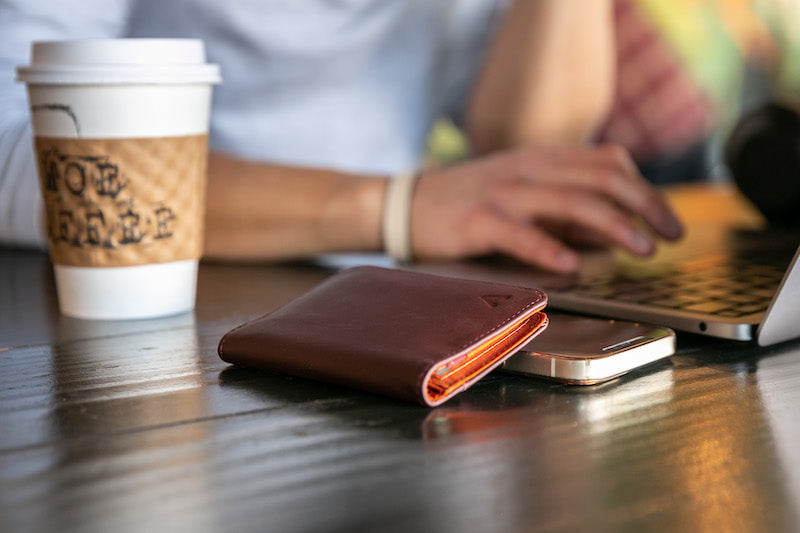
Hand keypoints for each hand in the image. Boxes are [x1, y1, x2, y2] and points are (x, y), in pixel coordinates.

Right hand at [410, 143, 682, 271]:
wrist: (406, 203)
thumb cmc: (467, 203)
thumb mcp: (521, 195)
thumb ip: (563, 208)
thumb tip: (609, 230)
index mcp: (542, 159)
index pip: (609, 163)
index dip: (646, 190)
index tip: (668, 221)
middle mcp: (529, 169)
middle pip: (602, 177)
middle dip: (646, 206)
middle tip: (672, 237)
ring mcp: (503, 192)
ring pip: (571, 200)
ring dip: (614, 224)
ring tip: (643, 248)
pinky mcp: (478, 219)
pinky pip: (520, 232)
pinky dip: (550, 246)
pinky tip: (573, 264)